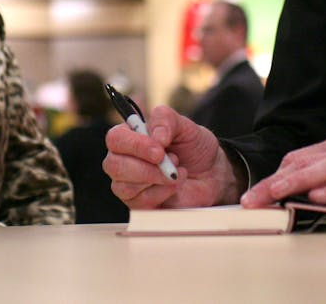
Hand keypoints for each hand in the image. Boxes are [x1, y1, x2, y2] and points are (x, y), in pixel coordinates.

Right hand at [102, 105, 238, 208]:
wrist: (211, 173)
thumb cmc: (193, 147)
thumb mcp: (185, 126)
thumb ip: (167, 120)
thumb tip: (156, 137)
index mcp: (129, 137)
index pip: (115, 139)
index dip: (135, 145)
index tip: (159, 151)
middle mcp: (123, 160)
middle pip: (114, 165)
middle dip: (145, 167)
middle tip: (171, 162)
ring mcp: (128, 185)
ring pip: (125, 187)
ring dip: (157, 179)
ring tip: (177, 172)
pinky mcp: (139, 205)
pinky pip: (140, 203)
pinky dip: (162, 193)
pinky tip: (175, 186)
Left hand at [242, 132, 325, 223]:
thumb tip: (297, 192)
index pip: (299, 159)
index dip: (274, 176)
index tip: (253, 194)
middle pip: (305, 163)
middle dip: (274, 182)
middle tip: (251, 200)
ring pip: (325, 170)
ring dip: (296, 183)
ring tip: (274, 195)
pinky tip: (317, 197)